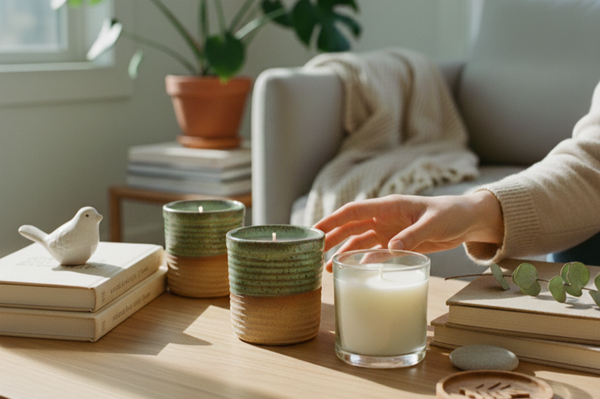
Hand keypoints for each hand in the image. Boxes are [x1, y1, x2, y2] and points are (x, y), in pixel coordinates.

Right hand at [313, 191, 503, 271]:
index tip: (316, 230)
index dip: (333, 220)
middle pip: (351, 226)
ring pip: (359, 240)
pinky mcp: (397, 242)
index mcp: (389, 206)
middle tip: (315, 252)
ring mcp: (389, 230)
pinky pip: (374, 251)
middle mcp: (384, 217)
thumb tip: (391, 249)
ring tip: (329, 267)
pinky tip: (354, 270)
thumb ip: (412, 235)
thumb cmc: (451, 214)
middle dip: (332, 237)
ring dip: (344, 251)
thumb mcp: (433, 223)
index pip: (354, 211)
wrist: (467, 221)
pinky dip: (363, 260)